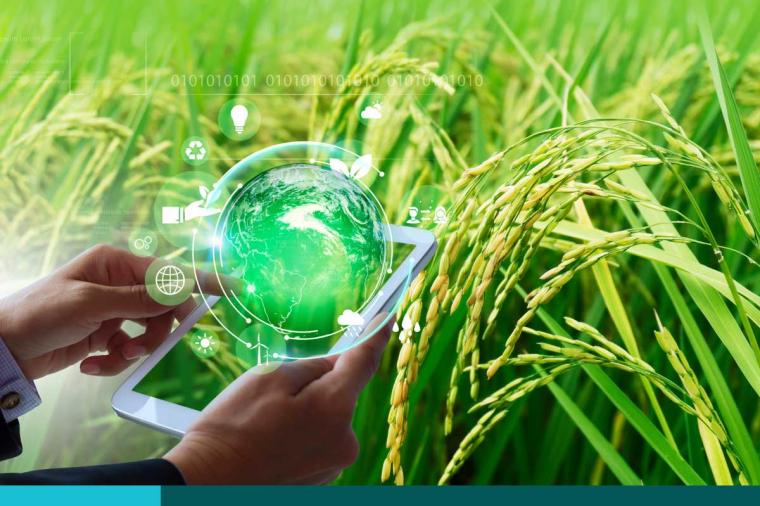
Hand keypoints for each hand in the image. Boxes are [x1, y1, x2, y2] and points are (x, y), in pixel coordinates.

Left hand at [0, 244, 193, 378]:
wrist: (4, 349)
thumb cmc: (39, 314)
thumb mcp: (91, 305)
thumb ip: (139, 300)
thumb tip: (180, 291)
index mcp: (115, 263)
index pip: (168, 271)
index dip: (202, 280)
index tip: (235, 285)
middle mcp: (117, 282)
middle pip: (163, 307)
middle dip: (155, 331)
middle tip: (143, 349)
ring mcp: (112, 309)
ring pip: (149, 330)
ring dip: (135, 349)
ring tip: (112, 358)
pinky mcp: (105, 333)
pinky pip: (129, 347)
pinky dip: (115, 360)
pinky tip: (92, 364)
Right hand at [164, 315, 391, 483]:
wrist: (208, 483)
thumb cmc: (233, 427)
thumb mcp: (269, 377)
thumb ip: (313, 365)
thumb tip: (337, 365)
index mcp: (335, 408)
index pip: (364, 360)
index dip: (376, 334)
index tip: (388, 316)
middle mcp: (345, 439)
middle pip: (341, 391)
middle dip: (316, 383)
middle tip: (274, 394)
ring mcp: (335, 463)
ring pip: (328, 417)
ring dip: (308, 410)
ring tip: (265, 424)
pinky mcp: (322, 478)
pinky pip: (319, 439)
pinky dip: (302, 433)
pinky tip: (270, 440)